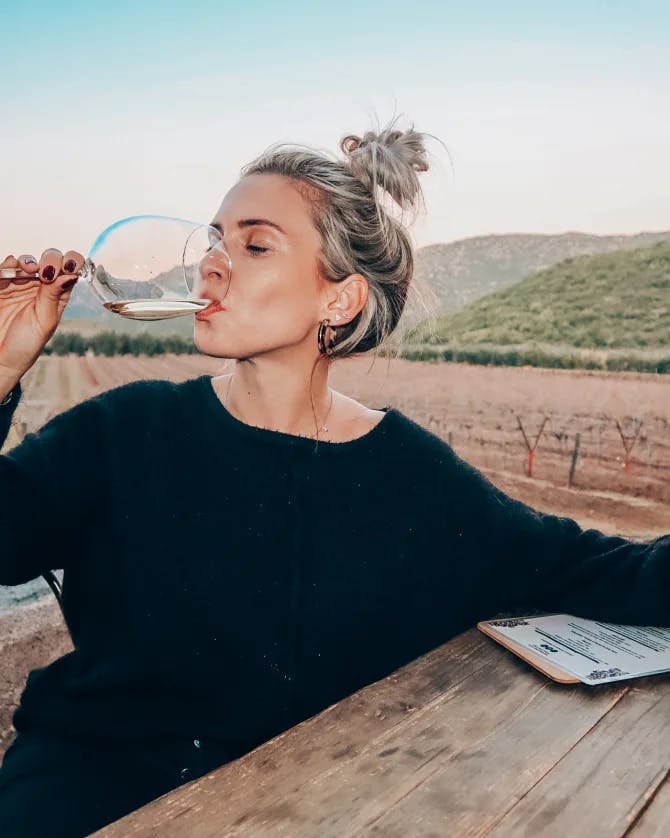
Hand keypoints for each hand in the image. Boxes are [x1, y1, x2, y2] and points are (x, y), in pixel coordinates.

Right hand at [0, 249, 84, 389]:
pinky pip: (6, 268)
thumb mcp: (45, 321)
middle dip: (51, 259)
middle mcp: (41, 288)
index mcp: (58, 296)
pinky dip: (10, 263)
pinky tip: (13, 266)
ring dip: (30, 260)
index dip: (73, 263)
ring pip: (28, 262)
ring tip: (31, 268)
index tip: (71, 266)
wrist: (0, 358)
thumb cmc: (26, 345)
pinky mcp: (2, 286)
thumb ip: (54, 295)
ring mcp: (20, 285)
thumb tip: (71, 274)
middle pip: (51, 261)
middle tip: (48, 271)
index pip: (70, 272)